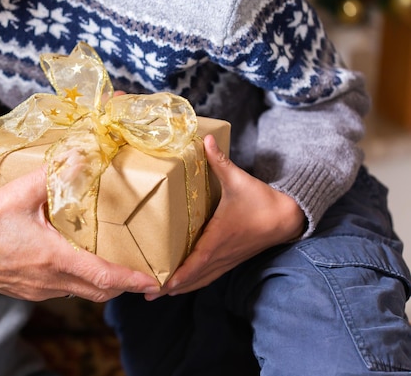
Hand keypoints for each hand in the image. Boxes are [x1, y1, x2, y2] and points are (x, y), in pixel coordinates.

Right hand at [0, 166, 159, 301]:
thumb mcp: (17, 195)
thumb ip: (52, 175)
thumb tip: (81, 155)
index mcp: (54, 259)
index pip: (104, 277)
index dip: (132, 279)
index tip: (155, 280)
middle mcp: (51, 280)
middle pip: (100, 292)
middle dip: (124, 283)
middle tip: (141, 268)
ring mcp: (40, 290)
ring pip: (83, 293)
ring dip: (103, 282)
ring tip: (115, 260)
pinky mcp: (30, 290)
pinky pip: (65, 290)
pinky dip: (81, 280)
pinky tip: (78, 258)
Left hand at [146, 135, 304, 299]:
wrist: (287, 217)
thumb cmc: (261, 199)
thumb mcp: (239, 179)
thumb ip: (219, 160)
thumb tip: (205, 138)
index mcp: (219, 236)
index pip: (197, 261)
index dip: (180, 275)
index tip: (162, 284)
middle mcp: (221, 253)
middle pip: (193, 277)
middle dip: (169, 288)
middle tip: (146, 294)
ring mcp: (226, 260)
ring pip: (200, 280)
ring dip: (179, 289)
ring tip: (156, 295)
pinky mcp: (230, 260)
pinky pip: (208, 277)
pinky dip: (192, 284)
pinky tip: (180, 287)